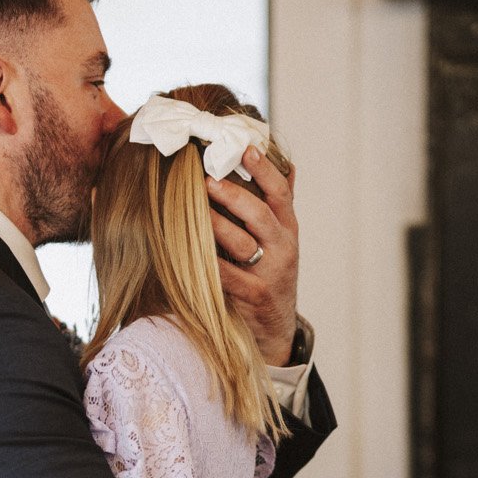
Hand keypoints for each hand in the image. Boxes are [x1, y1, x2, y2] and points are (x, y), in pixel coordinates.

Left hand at [208, 144, 298, 366]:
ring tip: (192, 209)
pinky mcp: (254, 298)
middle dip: (234, 195)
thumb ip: (280, 205)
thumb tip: (287, 163)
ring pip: (243, 245)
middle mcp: (283, 248)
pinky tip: (189, 251)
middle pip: (261, 215)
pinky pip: (229, 277)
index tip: (245, 149)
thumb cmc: (272, 274)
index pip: (280, 193)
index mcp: (288, 229)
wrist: (277, 328)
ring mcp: (270, 274)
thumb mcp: (282, 239)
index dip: (264, 170)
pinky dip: (210, 264)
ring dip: (216, 226)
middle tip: (207, 179)